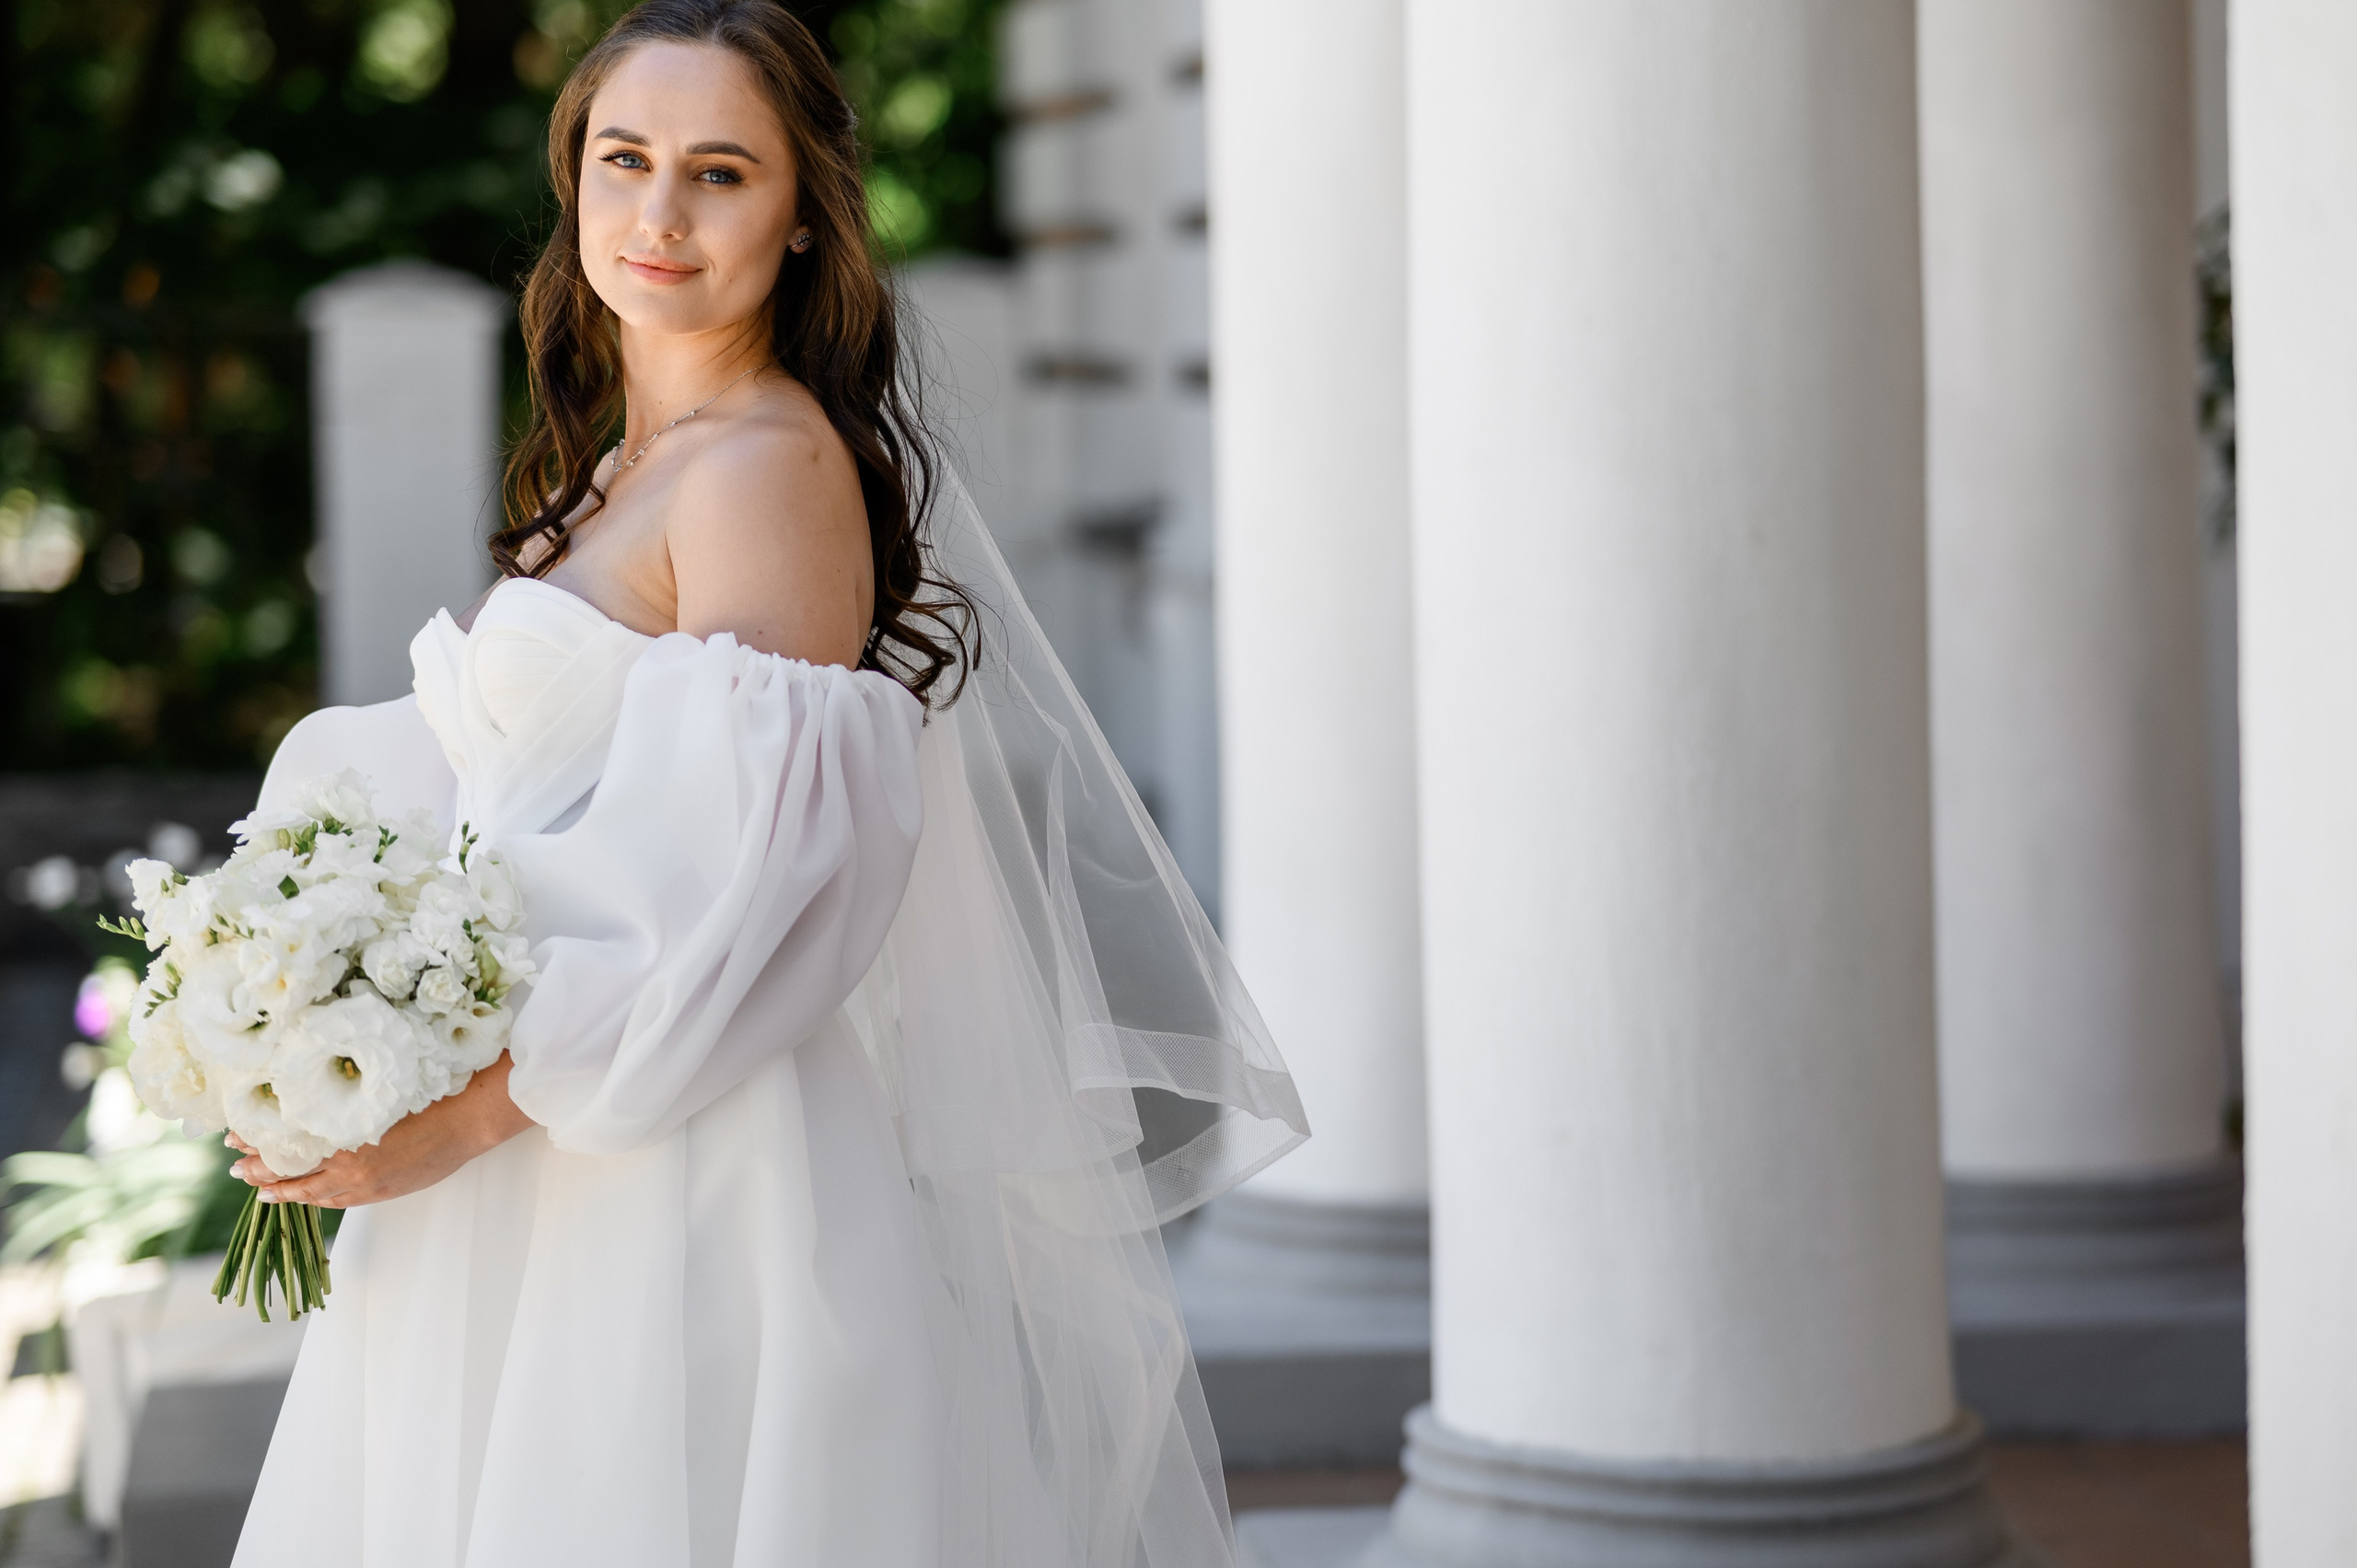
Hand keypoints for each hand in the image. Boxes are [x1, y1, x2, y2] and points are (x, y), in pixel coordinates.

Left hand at [228, 1053, 536, 1208]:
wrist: (469, 1120)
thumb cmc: (430, 1094)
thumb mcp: (378, 1092)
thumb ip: (346, 1103)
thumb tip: (317, 1098)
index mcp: (343, 1132)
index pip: (287, 1143)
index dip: (259, 1143)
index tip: (237, 1137)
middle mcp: (347, 1162)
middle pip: (291, 1171)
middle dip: (260, 1169)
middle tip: (236, 1165)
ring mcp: (364, 1182)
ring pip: (311, 1192)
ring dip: (283, 1189)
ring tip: (260, 1188)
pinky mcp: (381, 1192)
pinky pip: (337, 1202)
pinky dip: (315, 1199)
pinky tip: (303, 1197)